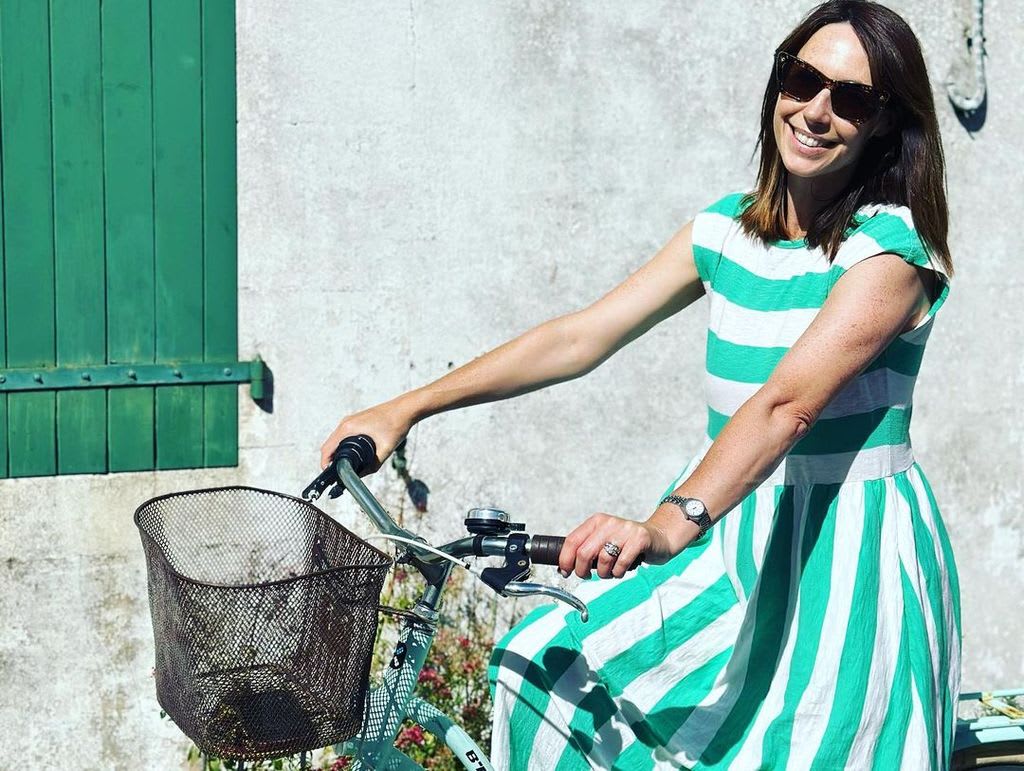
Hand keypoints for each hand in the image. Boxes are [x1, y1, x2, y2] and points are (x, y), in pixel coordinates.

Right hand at [319, 399, 412, 471]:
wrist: (405, 409)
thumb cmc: (396, 425)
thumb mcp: (385, 449)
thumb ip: (373, 465)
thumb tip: (361, 476)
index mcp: (348, 428)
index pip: (327, 449)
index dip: (325, 464)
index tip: (329, 476)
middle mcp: (346, 423)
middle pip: (329, 445)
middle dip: (330, 460)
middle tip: (337, 475)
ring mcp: (350, 420)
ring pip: (335, 440)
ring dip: (335, 453)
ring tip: (343, 467)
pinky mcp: (356, 421)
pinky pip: (343, 435)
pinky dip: (342, 445)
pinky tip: (350, 454)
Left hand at [558, 513, 678, 579]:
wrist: (659, 537)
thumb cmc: (627, 543)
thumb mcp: (603, 540)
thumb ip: (585, 549)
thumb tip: (563, 567)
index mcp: (596, 521)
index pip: (572, 540)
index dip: (565, 560)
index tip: (565, 571)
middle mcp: (608, 523)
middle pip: (584, 553)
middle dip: (582, 571)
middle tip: (587, 575)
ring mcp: (625, 530)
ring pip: (603, 561)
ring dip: (604, 574)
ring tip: (611, 571)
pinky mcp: (639, 539)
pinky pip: (621, 565)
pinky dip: (619, 573)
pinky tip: (622, 569)